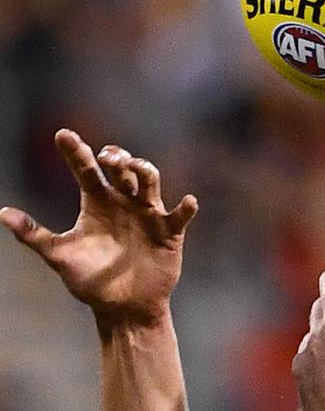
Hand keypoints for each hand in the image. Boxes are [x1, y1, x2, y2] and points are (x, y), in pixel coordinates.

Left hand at [0, 129, 197, 324]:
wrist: (123, 308)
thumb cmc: (92, 282)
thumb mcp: (61, 256)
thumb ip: (35, 235)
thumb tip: (2, 213)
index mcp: (97, 204)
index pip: (86, 172)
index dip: (75, 153)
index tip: (62, 134)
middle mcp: (123, 203)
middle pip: (122, 169)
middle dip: (116, 157)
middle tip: (106, 157)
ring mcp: (148, 215)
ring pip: (150, 182)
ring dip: (144, 171)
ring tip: (136, 167)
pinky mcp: (169, 232)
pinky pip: (179, 216)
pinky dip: (185, 207)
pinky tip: (187, 201)